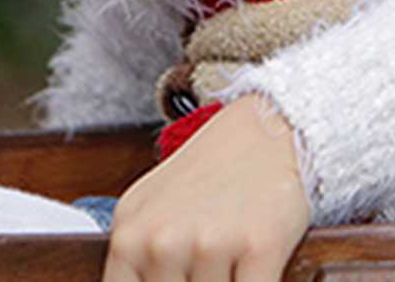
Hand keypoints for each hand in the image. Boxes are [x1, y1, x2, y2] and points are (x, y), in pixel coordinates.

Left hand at [103, 92, 312, 281]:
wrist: (267, 128)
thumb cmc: (211, 172)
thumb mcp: (150, 212)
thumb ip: (137, 261)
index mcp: (127, 237)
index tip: (178, 272)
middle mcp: (162, 242)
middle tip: (208, 251)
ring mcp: (209, 244)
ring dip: (228, 280)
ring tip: (233, 249)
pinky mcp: (259, 246)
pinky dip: (259, 280)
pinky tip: (255, 261)